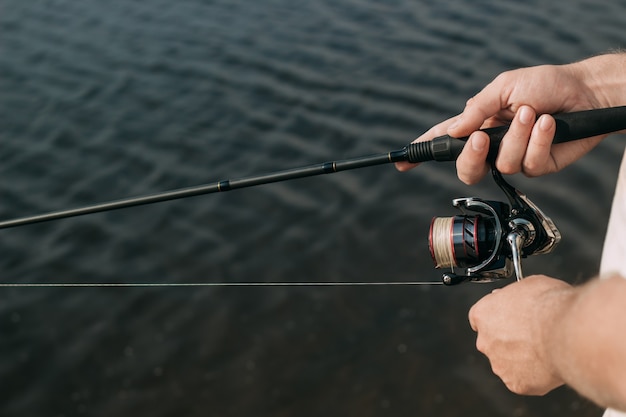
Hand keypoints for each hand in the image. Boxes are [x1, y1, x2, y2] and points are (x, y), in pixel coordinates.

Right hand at [396, 63, 604, 182]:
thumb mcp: (504, 87)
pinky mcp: (538, 166)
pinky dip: (539, 141)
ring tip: (531, 114)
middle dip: (471, 157)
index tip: (404, 162)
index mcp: (479, 123)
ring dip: (516, 137)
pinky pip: (528, 164)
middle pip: (466, 169)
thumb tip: (455, 130)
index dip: (423, 151)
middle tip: (482, 138)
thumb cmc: (545, 84)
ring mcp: (514, 158)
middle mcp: (493, 145)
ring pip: (501, 165)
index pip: (445, 139)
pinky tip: (549, 124)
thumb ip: (477, 109)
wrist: (586, 92)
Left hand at [468, 275, 573, 394]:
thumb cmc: (550, 306)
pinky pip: (523, 380)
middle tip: (532, 335)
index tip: (511, 318)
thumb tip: (520, 296)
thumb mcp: (530, 284)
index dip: (498, 317)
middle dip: (509, 339)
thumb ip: (516, 295)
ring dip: (521, 358)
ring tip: (544, 349)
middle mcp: (485, 340)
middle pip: (493, 341)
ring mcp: (499, 364)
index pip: (481, 317)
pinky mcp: (516, 383)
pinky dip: (534, 375)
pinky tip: (548, 363)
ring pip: (507, 362)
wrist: (567, 333)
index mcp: (483, 314)